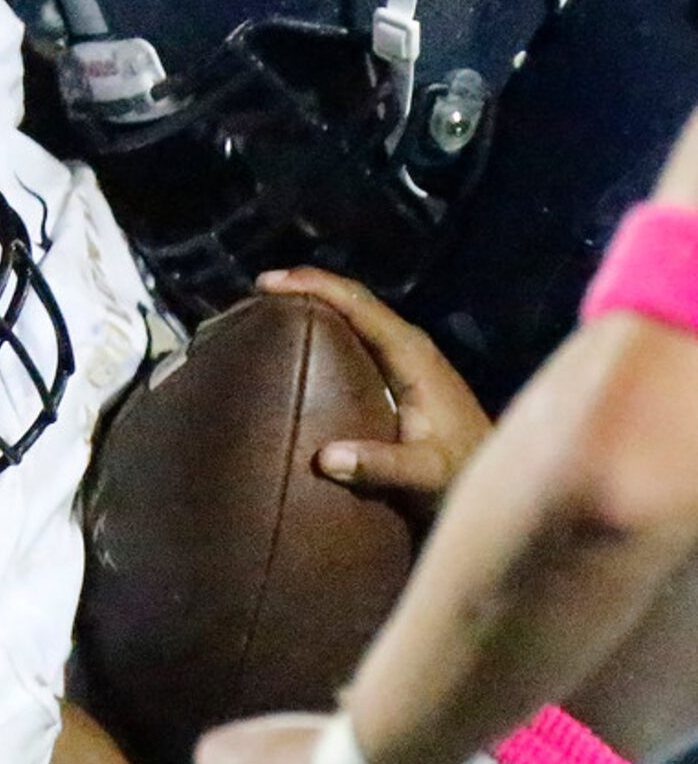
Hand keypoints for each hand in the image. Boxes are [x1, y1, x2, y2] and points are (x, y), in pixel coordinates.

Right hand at [258, 266, 491, 525]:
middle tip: (260, 290)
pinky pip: (360, 334)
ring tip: (272, 307)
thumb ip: (380, 465)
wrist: (502, 480)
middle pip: (353, 299)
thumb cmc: (464, 475)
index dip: (313, 285)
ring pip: (357, 314)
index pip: (357, 304)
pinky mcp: (405, 372)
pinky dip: (329, 326)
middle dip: (307, 287)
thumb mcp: (425, 474)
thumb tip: (325, 458)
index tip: (269, 283)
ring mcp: (410, 356)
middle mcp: (410, 344)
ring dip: (317, 304)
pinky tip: (305, 340)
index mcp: (411, 353)